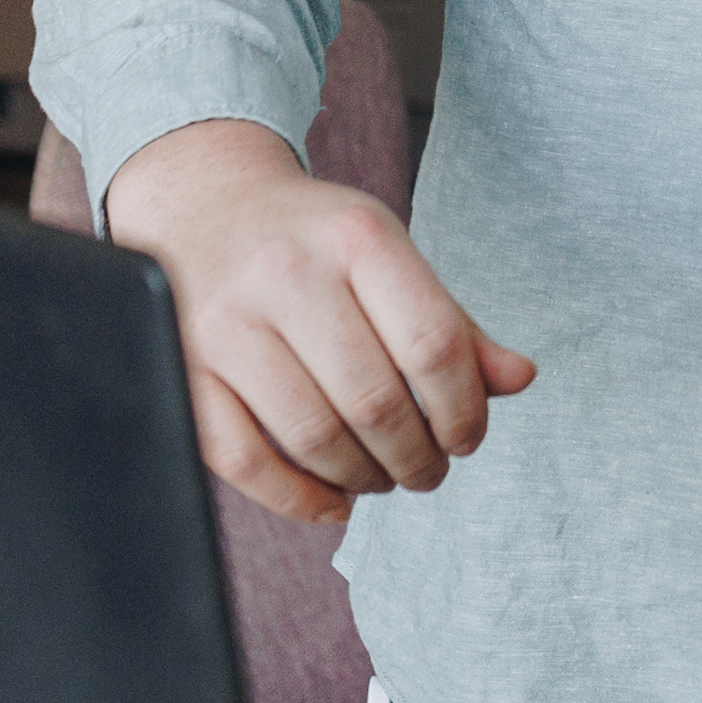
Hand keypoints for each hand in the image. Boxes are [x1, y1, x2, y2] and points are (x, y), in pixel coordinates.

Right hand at [102, 118, 534, 523]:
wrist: (201, 201)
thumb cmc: (311, 241)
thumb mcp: (386, 254)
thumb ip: (451, 321)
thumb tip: (519, 379)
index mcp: (356, 237)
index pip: (433, 344)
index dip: (464, 409)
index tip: (467, 438)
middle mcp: (286, 273)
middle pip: (376, 401)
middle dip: (416, 457)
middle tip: (426, 471)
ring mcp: (225, 321)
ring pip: (313, 437)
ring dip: (362, 478)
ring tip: (380, 478)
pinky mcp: (182, 364)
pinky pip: (243, 459)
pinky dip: (297, 498)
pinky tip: (331, 500)